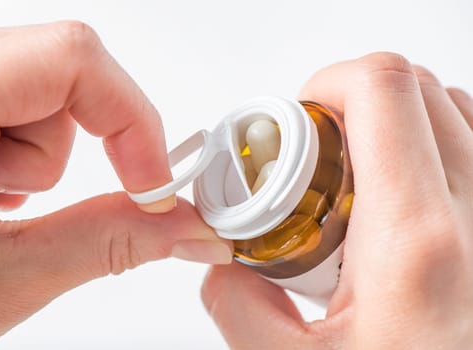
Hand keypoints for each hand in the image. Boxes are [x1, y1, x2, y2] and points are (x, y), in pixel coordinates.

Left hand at [0, 22, 231, 348]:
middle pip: (58, 72)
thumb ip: (109, 242)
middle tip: (91, 200)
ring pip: (36, 97)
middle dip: (85, 146)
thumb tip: (187, 228)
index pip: (70, 58)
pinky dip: (17, 160)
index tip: (154, 184)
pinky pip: (8, 113)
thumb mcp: (1, 279)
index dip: (132, 118)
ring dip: (39, 162)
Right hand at [202, 53, 472, 348]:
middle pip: (414, 89)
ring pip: (452, 109)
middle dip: (349, 103)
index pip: (382, 91)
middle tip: (317, 153)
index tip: (297, 120)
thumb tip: (222, 267)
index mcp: (416, 240)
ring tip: (355, 175)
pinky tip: (398, 190)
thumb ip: (240, 308)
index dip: (327, 83)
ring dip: (393, 121)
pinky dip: (433, 142)